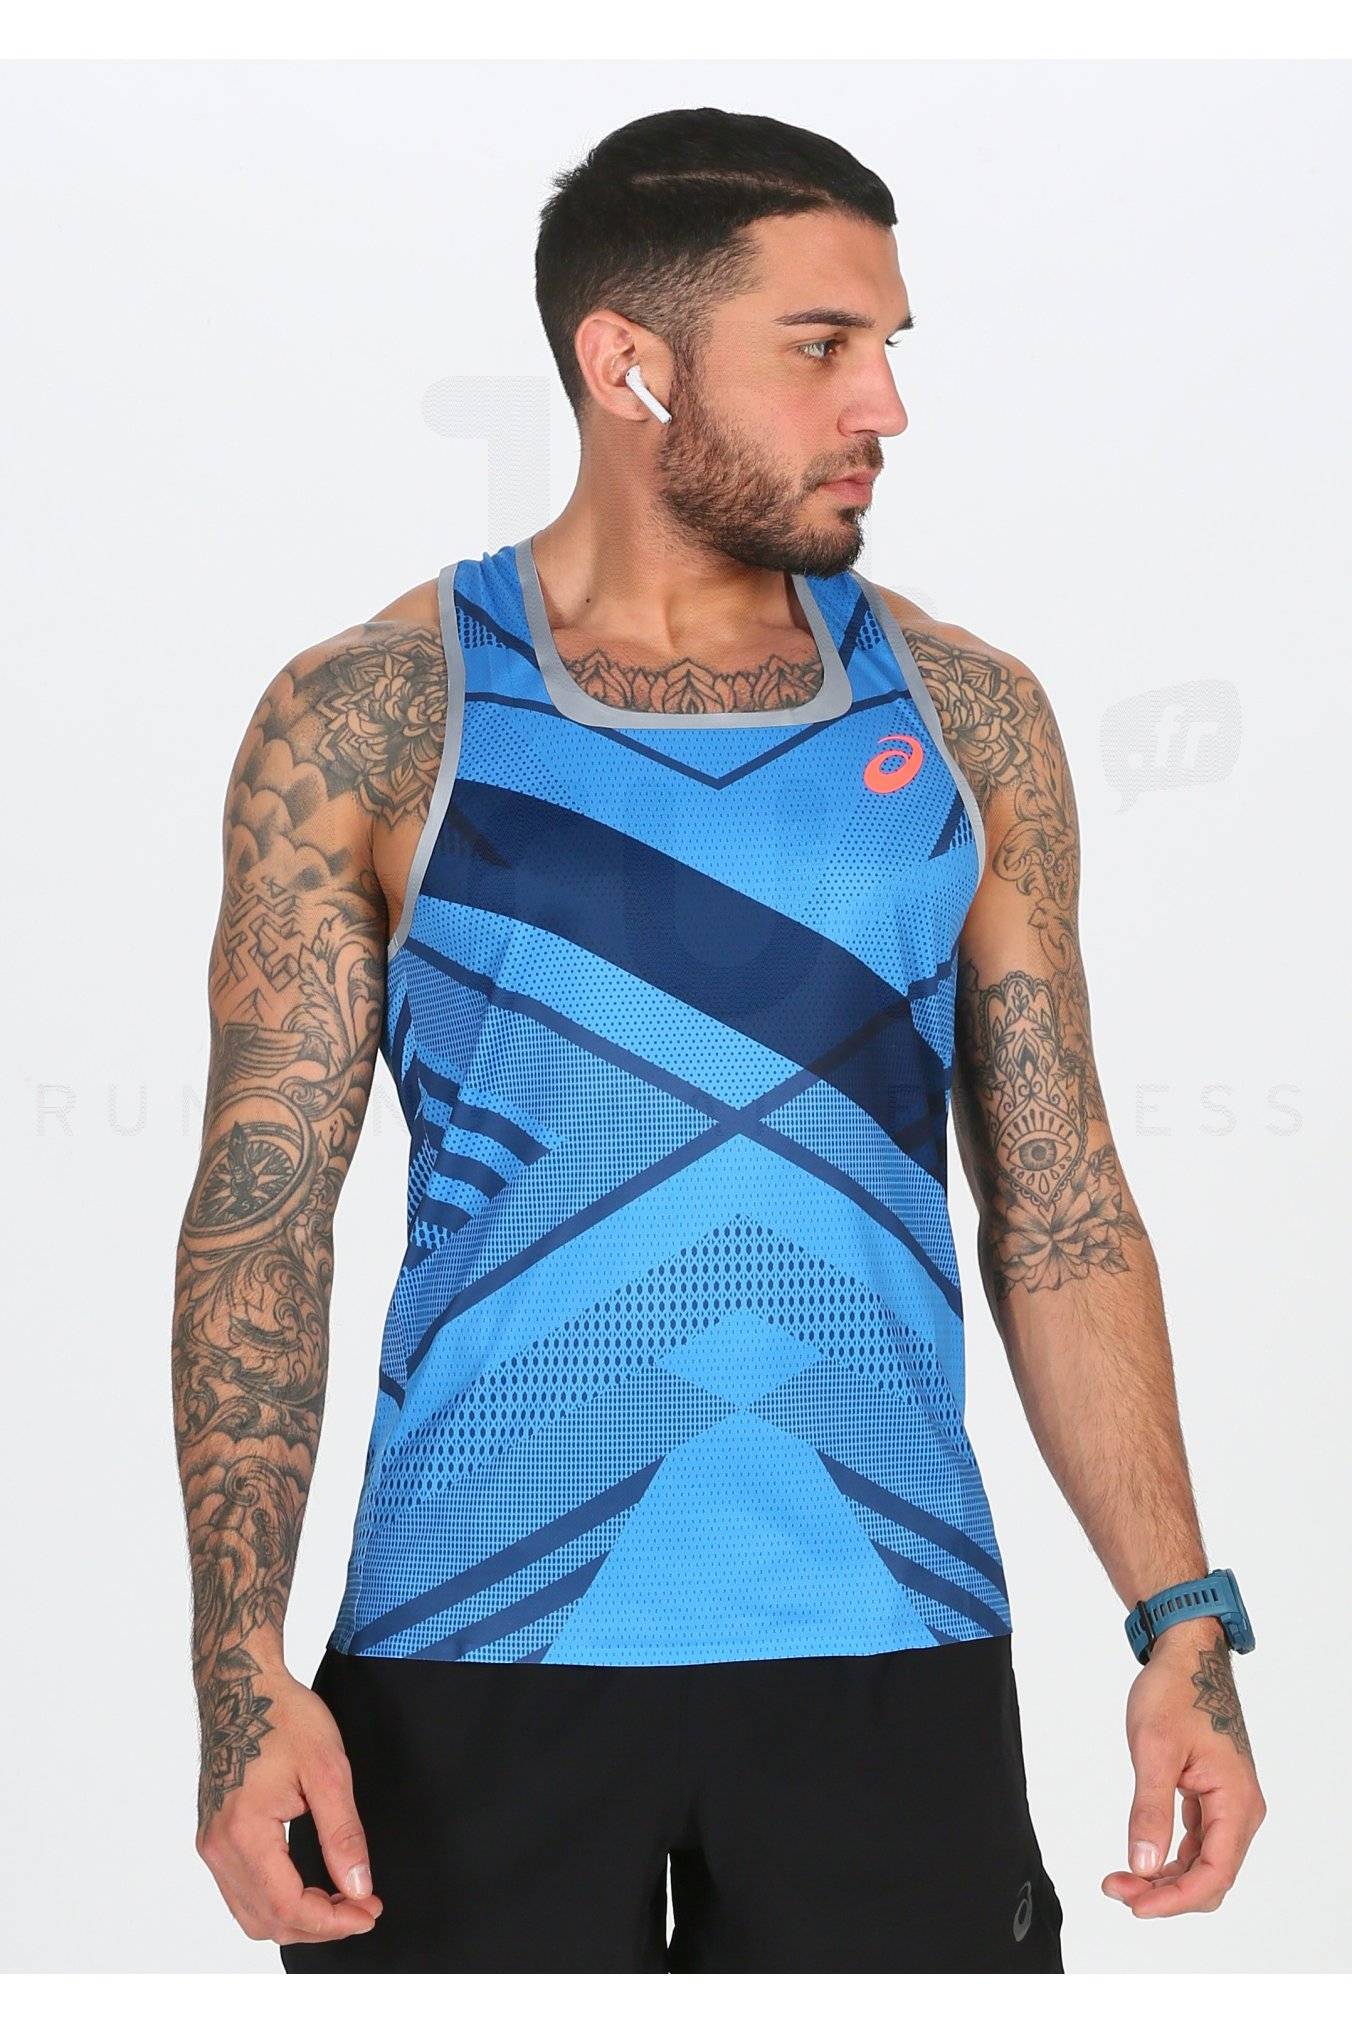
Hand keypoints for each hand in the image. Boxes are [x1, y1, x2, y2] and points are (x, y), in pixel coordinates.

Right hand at [195, 1655, 384, 1945]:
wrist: (240, 1686)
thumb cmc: (283, 1716)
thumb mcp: (328, 1769)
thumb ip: (342, 1835)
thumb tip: (358, 1889)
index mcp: (243, 1832)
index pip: (287, 1906)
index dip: (333, 1921)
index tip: (370, 1911)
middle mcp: (218, 1847)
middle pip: (268, 1921)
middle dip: (320, 1925)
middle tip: (364, 1907)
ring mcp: (211, 1844)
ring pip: (252, 1915)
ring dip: (298, 1918)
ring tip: (342, 1900)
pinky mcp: (213, 1838)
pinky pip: (242, 1893)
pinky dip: (277, 1902)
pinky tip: (309, 1887)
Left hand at [1102, 1618, 1265, 1917]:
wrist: (1188, 1656)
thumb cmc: (1175, 1693)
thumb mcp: (1154, 1750)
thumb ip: (1150, 1810)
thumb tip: (1143, 1865)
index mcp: (1236, 1802)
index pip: (1215, 1874)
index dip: (1175, 1900)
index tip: (1135, 1905)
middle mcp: (1241, 1811)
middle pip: (1211, 1878)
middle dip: (1165, 1893)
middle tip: (1115, 1887)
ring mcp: (1229, 1806)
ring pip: (1203, 1865)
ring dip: (1165, 1879)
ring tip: (1120, 1878)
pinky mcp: (1213, 1798)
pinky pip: (1198, 1844)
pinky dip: (1170, 1858)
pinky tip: (1140, 1859)